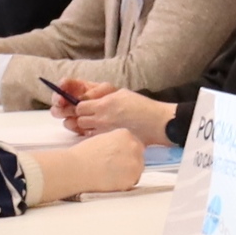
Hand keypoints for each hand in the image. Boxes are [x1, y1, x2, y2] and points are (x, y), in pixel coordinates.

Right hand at [38, 129, 150, 202]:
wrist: (77, 168)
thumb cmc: (84, 155)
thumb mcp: (102, 139)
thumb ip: (116, 143)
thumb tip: (121, 151)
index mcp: (126, 134)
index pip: (134, 144)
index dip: (126, 153)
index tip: (118, 158)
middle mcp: (134, 146)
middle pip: (138, 156)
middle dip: (129, 162)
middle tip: (114, 168)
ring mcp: (135, 162)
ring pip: (137, 169)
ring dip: (128, 173)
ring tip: (111, 175)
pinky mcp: (133, 177)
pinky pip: (132, 182)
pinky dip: (124, 183)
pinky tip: (111, 181)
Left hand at [57, 83, 171, 143]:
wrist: (157, 123)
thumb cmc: (142, 107)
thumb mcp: (122, 93)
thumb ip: (104, 97)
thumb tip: (92, 100)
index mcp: (104, 104)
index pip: (79, 107)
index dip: (82, 107)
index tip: (87, 107)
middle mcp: (101, 119)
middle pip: (79, 120)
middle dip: (82, 118)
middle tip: (91, 117)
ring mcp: (105, 131)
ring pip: (85, 131)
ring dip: (87, 128)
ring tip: (97, 126)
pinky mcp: (111, 141)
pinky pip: (94, 139)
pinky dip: (95, 136)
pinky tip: (103, 134)